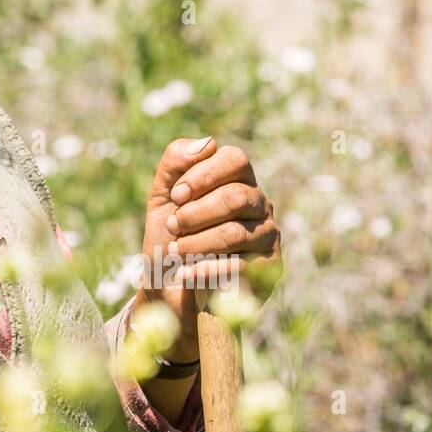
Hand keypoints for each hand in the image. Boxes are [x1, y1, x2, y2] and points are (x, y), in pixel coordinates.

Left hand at [138, 137, 281, 359]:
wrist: (170, 288)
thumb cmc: (169, 237)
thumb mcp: (161, 197)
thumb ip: (175, 163)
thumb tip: (207, 143)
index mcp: (236, 179)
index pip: (234, 159)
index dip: (202, 175)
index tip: (175, 196)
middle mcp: (259, 203)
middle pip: (237, 196)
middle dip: (196, 213)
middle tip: (173, 227)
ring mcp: (268, 235)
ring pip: (237, 232)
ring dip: (197, 242)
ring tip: (176, 250)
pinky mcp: (270, 269)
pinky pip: (242, 266)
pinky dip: (206, 269)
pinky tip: (186, 273)